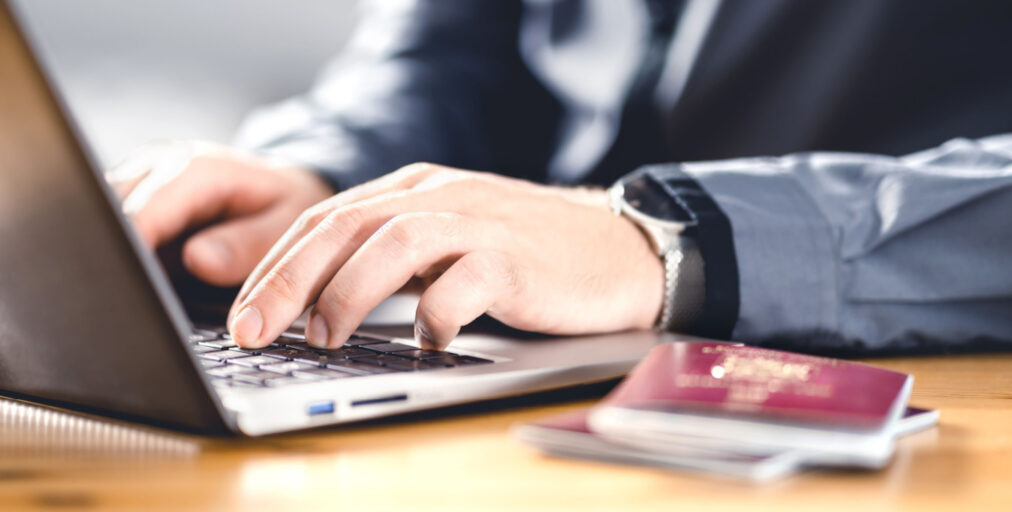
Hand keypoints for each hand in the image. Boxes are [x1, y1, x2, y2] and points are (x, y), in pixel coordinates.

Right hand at [108, 141, 333, 285]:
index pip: (144, 208)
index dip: (130, 246)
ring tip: (132, 294)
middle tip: (130, 299)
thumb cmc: (286, 205)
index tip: (128, 283)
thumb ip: (248, 244)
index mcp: (198, 169)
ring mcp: (139, 183)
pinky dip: (117, 255)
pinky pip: (109, 227)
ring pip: (101, 217)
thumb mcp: (286, 223)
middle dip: (115, 252)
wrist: (282, 188)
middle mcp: (159, 168)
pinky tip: (132, 284)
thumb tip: (199, 260)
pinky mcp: (131, 204)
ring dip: (112, 253)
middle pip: (109, 209)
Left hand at [227, 163, 663, 349]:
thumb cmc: (526, 254)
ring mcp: (478, 222)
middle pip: (343, 226)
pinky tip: (424, 341)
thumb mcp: (448, 240)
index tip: (242, 313)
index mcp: (415, 189)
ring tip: (323, 337)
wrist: (617, 249)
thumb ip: (392, 256)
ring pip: (392, 244)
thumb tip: (316, 304)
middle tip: (251, 329)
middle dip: (286, 280)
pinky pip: (460, 284)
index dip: (274, 265)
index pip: (325, 219)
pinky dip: (431, 316)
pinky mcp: (514, 258)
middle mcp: (440, 196)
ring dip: (345, 293)